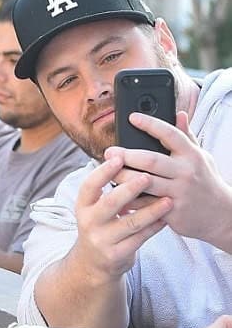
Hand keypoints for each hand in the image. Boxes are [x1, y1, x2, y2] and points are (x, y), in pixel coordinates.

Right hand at [71, 155, 171, 284]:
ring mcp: (102, 240)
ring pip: (130, 222)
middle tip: (148, 176)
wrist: (93, 264)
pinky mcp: (117, 254)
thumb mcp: (94, 208)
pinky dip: (155, 227)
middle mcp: (89, 222)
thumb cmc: (100, 226)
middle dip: (129, 189)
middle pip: (110, 203)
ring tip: (168, 199)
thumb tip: (121, 154)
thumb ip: (105, 187)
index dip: (102, 172)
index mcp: (83, 206)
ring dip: (151, 210)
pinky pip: (140, 238)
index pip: (89, 186)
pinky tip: (166, 217)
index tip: (118, 157)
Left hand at [105, 112, 231, 248]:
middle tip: (109, 152)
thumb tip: (179, 113)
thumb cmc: (206, 181)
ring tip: (107, 172)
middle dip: (127, 155)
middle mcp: (186, 172)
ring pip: (145, 182)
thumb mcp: (201, 157)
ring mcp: (179, 192)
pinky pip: (145, 205)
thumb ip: (187, 136)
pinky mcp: (172, 211)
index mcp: (191, 155)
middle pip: (151, 160)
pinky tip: (115, 196)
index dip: (150, 124)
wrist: (221, 214)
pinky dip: (129, 200)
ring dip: (123, 177)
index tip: (132, 117)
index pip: (170, 134)